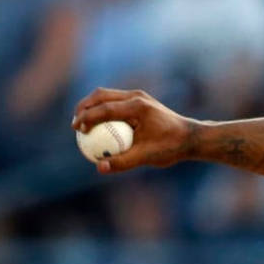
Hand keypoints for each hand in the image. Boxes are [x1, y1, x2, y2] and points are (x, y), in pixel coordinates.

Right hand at [70, 88, 194, 173]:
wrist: (190, 137)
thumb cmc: (171, 147)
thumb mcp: (147, 157)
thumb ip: (123, 162)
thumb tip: (99, 167)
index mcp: (137, 106)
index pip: (105, 108)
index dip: (87, 117)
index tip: (76, 129)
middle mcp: (136, 97)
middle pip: (101, 95)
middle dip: (83, 107)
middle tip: (74, 124)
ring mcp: (137, 97)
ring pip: (106, 96)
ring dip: (91, 106)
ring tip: (80, 123)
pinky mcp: (138, 102)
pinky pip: (114, 103)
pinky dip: (102, 111)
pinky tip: (97, 127)